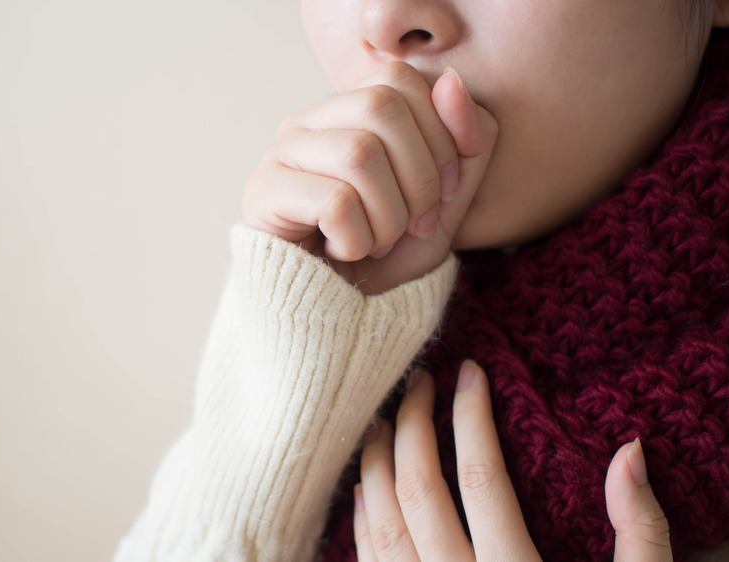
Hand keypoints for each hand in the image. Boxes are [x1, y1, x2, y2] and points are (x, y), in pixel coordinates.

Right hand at [242, 62, 497, 294]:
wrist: (338, 321)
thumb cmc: (387, 258)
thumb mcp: (448, 200)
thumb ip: (466, 141)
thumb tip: (452, 83)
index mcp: (348, 111)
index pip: (401, 79)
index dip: (440, 135)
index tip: (442, 194)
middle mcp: (308, 122)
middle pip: (382, 107)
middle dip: (419, 178)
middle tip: (412, 225)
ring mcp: (280, 155)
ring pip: (358, 153)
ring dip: (388, 216)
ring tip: (376, 243)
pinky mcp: (262, 195)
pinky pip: (334, 202)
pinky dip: (357, 240)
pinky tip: (342, 253)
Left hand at [353, 361, 671, 560]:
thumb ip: (641, 533)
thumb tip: (630, 451)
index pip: (480, 479)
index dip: (470, 417)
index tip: (469, 372)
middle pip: (417, 492)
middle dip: (411, 426)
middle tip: (416, 381)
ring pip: (378, 526)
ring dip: (374, 465)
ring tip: (379, 420)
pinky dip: (361, 520)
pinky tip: (365, 490)